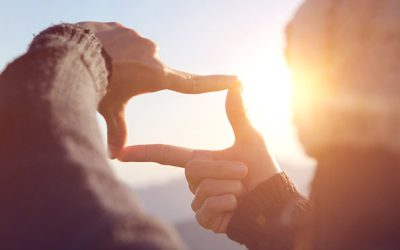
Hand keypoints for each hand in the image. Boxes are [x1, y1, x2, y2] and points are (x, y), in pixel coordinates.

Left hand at [78, 22, 239, 157]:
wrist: (71, 54)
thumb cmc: (95, 85)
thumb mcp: (109, 109)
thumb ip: (116, 130)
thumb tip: (113, 157)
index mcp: (156, 76)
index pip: (192, 83)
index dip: (215, 83)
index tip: (236, 79)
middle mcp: (153, 54)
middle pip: (147, 71)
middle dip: (131, 77)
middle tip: (112, 80)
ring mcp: (139, 39)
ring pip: (133, 54)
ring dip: (120, 62)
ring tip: (101, 66)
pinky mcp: (124, 29)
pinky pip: (120, 40)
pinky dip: (110, 48)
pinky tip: (96, 52)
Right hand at [118, 87, 280, 230]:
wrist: (273, 200)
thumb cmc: (262, 170)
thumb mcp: (250, 140)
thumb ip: (238, 114)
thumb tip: (237, 84)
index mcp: (200, 160)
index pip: (166, 155)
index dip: (144, 153)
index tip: (121, 153)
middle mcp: (195, 180)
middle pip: (193, 170)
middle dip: (224, 170)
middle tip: (243, 174)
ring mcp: (198, 201)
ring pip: (204, 189)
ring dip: (231, 187)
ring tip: (241, 190)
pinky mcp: (204, 218)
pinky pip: (209, 208)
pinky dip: (229, 204)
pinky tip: (236, 206)